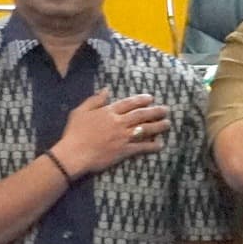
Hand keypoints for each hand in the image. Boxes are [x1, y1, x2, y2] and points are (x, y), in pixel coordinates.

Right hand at [51, 92, 169, 178]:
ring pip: (145, 129)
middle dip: (155, 111)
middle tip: (166, 110)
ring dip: (158, 126)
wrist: (74, 154)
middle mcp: (119, 123)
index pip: (129, 103)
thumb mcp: (80, 111)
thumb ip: (95, 100)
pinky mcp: (124, 151)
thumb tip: (106, 89)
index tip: (151, 98)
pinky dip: (151, 146)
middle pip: (141, 115)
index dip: (141, 100)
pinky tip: (159, 145)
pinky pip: (141, 147)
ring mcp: (123, 137)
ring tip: (168, 123)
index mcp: (109, 112)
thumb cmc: (74, 132)